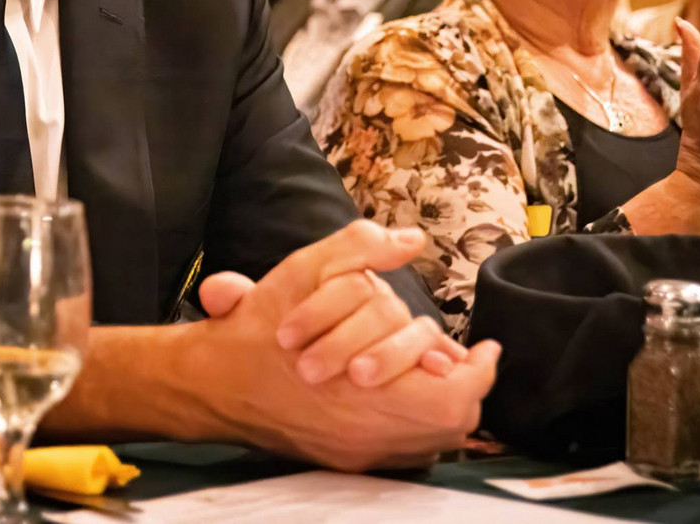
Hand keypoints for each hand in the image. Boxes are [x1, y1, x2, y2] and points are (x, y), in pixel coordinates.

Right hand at [181, 223, 497, 470]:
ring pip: (433, 441)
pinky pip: (407, 452)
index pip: (452, 397)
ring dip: (446, 406)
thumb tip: (409, 238)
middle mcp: (367, 431)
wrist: (213, 382)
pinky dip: (420, 424)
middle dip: (469, 388)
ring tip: (448, 375)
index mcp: (362, 387)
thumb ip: (360, 247)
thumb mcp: (305, 271)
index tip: (486, 349)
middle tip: (473, 361)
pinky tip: (413, 395)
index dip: (478, 372)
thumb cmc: (258, 327)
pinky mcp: (347, 461)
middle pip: (451, 423)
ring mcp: (358, 452)